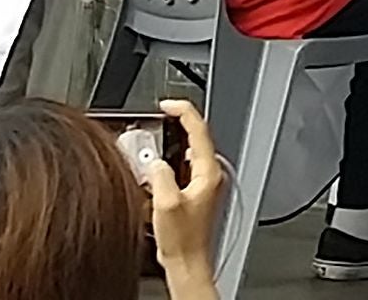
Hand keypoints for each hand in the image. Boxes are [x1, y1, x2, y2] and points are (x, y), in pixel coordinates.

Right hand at [149, 99, 223, 297]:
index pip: (200, 129)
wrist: (188, 263)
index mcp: (209, 172)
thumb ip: (160, 175)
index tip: (167, 104)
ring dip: (175, 141)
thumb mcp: (166, 203)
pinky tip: (160, 165)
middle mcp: (211, 175)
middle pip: (198, 137)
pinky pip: (187, 166)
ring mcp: (206, 184)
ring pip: (192, 151)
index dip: (183, 111)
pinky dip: (174, 159)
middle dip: (179, 123)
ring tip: (158, 136)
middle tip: (162, 115)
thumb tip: (155, 161)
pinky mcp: (198, 193)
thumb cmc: (184, 240)